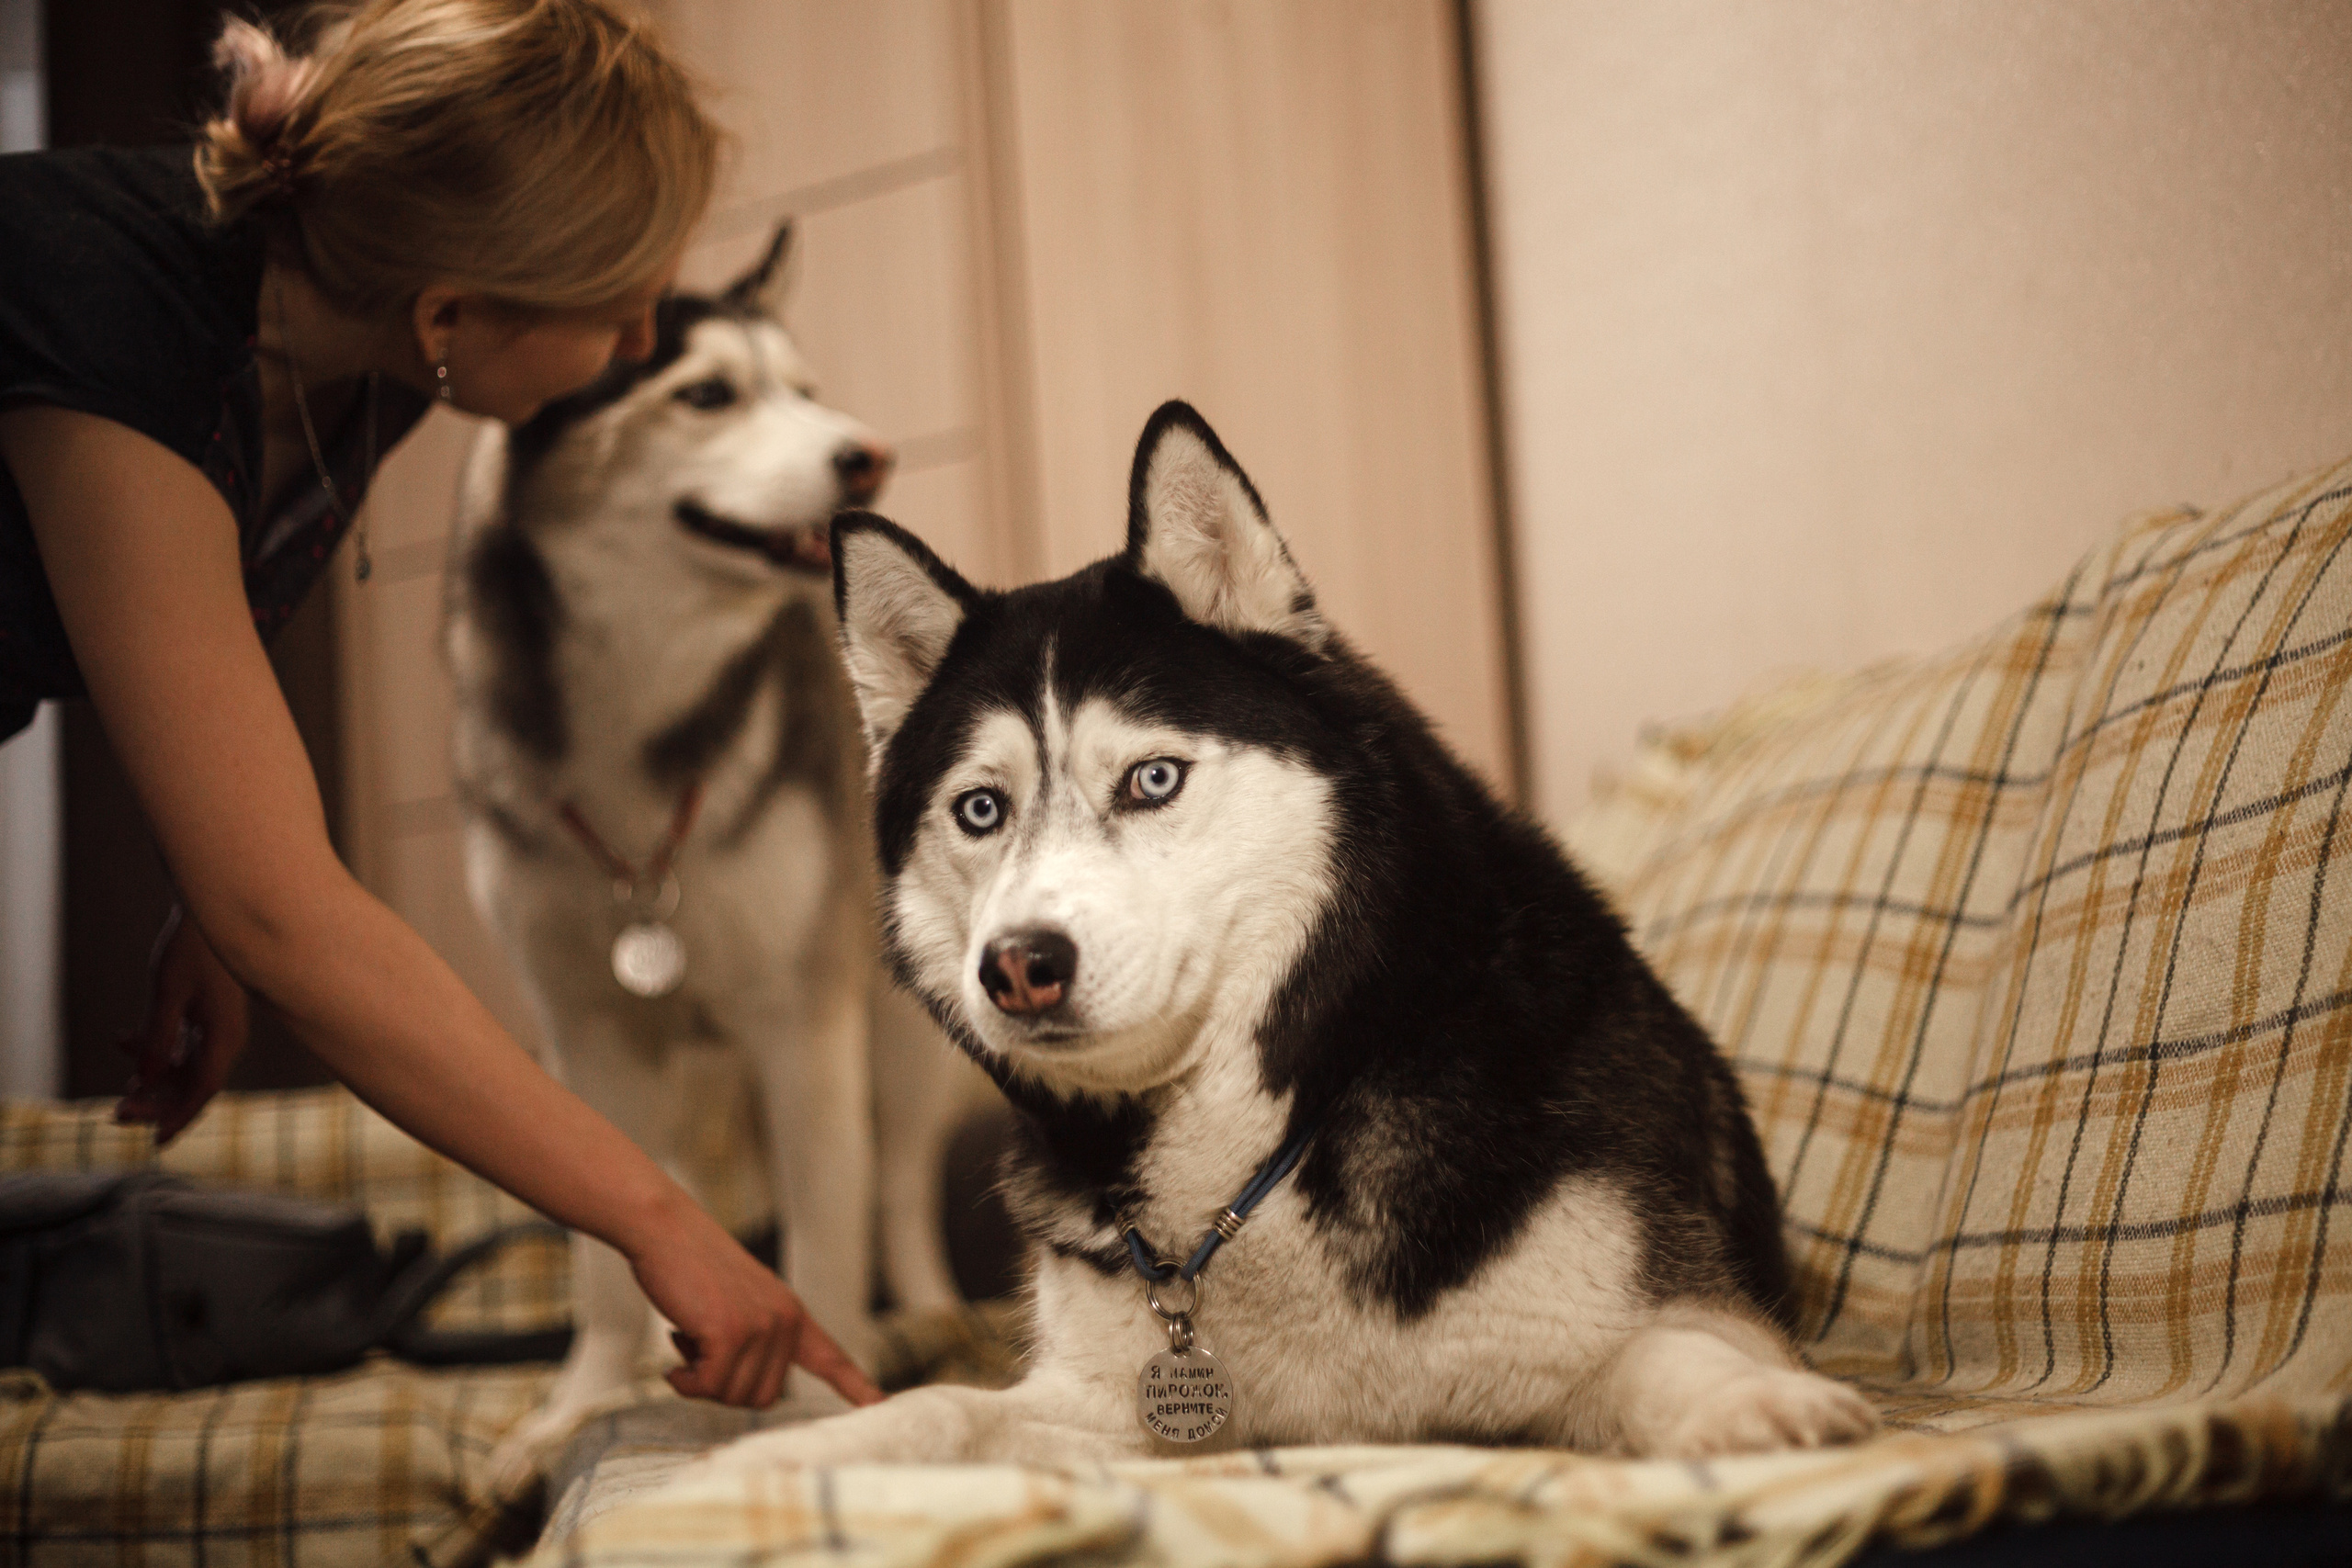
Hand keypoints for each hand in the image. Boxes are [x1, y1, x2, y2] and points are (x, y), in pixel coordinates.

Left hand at [115, 904, 249, 1143]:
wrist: (212, 912)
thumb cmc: (193, 949)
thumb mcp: (168, 992)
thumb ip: (157, 1038)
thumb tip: (145, 1080)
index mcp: (225, 1035)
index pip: (203, 1089)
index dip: (180, 1117)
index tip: (156, 1141)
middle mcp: (227, 1037)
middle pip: (193, 1084)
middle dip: (156, 1102)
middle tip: (117, 1114)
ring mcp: (219, 1027)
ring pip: (186, 1068)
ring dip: (153, 1079)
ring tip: (121, 1086)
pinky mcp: (209, 1015)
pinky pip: (182, 1047)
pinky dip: (155, 1050)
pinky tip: (123, 1039)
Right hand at [626, 1197, 883, 1409]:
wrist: (666, 1229)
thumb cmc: (691, 1267)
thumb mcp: (739, 1301)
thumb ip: (756, 1337)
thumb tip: (751, 1389)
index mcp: (791, 1313)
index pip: (830, 1356)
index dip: (855, 1386)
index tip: (881, 1406)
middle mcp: (786, 1321)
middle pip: (762, 1398)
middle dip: (724, 1386)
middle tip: (699, 1350)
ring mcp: (762, 1326)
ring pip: (732, 1395)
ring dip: (700, 1379)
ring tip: (689, 1335)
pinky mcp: (731, 1331)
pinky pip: (708, 1386)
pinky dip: (684, 1381)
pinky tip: (673, 1353)